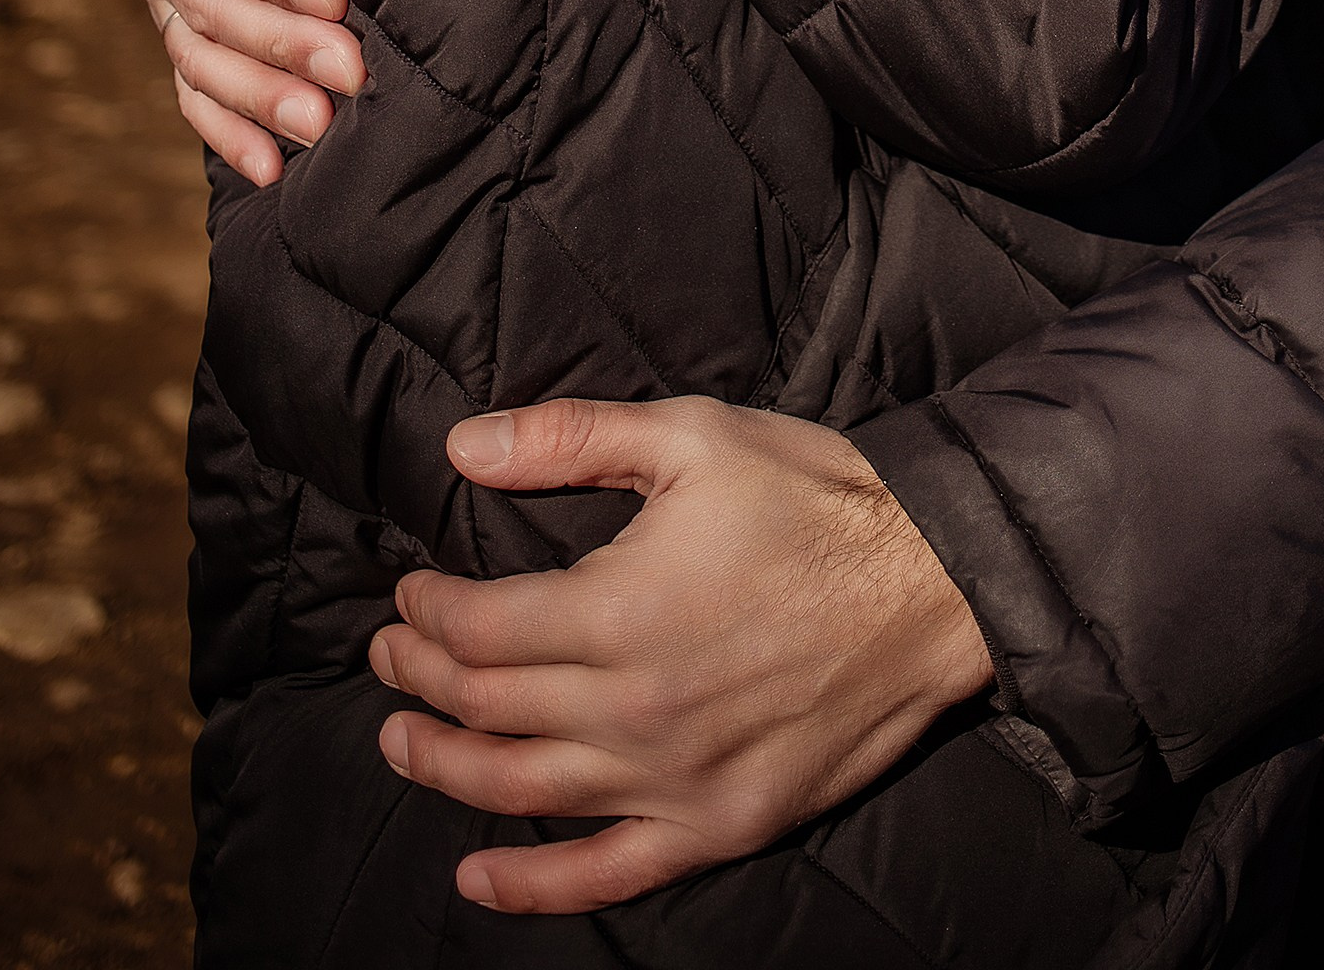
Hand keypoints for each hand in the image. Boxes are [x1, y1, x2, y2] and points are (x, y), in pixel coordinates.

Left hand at [370, 395, 993, 913]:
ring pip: (524, 791)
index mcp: (617, 611)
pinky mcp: (719, 825)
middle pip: (487, 708)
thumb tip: (464, 447)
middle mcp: (632, 710)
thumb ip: (572, 438)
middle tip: (387, 658)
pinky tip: (479, 877)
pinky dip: (533, 886)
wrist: (936, 584)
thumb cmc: (816, 499)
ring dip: (447, 768)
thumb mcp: (694, 437)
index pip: (478, 630)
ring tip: (404, 742)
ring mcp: (673, 780)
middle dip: (419, 681)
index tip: (408, 594)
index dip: (425, 613)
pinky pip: (607, 873)